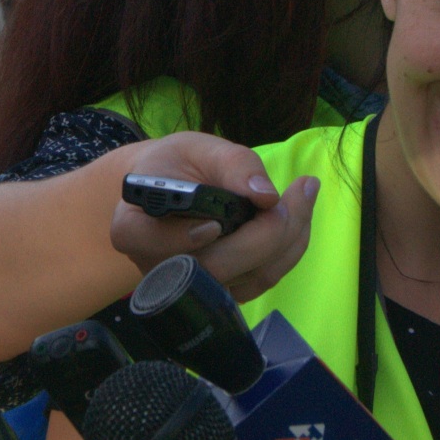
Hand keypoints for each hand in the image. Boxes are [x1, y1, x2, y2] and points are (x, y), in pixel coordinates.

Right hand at [109, 132, 319, 302]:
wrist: (173, 185)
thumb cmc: (179, 164)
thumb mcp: (198, 148)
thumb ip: (231, 163)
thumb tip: (264, 195)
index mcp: (135, 229)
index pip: (147, 243)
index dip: (180, 239)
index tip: (212, 224)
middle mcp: (161, 267)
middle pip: (216, 266)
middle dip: (266, 232)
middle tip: (297, 189)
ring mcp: (195, 287)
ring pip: (250, 277)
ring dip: (290, 237)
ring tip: (304, 192)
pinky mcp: (226, 291)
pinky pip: (265, 278)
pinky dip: (291, 247)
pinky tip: (298, 212)